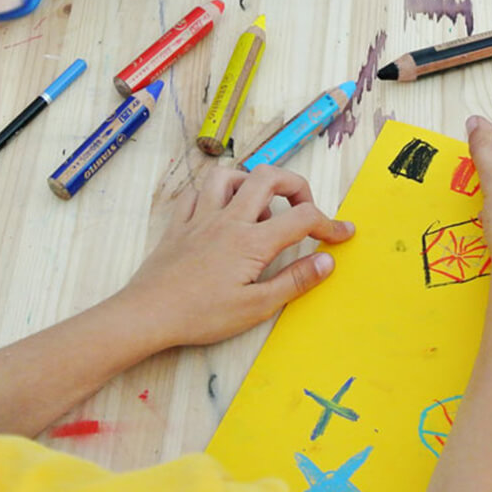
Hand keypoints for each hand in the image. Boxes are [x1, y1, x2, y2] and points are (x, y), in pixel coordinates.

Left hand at [118, 165, 354, 347]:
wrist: (147, 314)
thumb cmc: (202, 316)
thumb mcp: (256, 307)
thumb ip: (295, 280)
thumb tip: (327, 261)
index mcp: (252, 241)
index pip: (303, 218)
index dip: (331, 224)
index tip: (344, 234)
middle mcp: (229, 219)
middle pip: (268, 177)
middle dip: (296, 186)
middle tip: (305, 211)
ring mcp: (200, 218)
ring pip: (229, 175)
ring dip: (252, 183)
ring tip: (261, 209)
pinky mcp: (179, 224)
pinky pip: (198, 192)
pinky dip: (216, 194)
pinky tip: (222, 213)